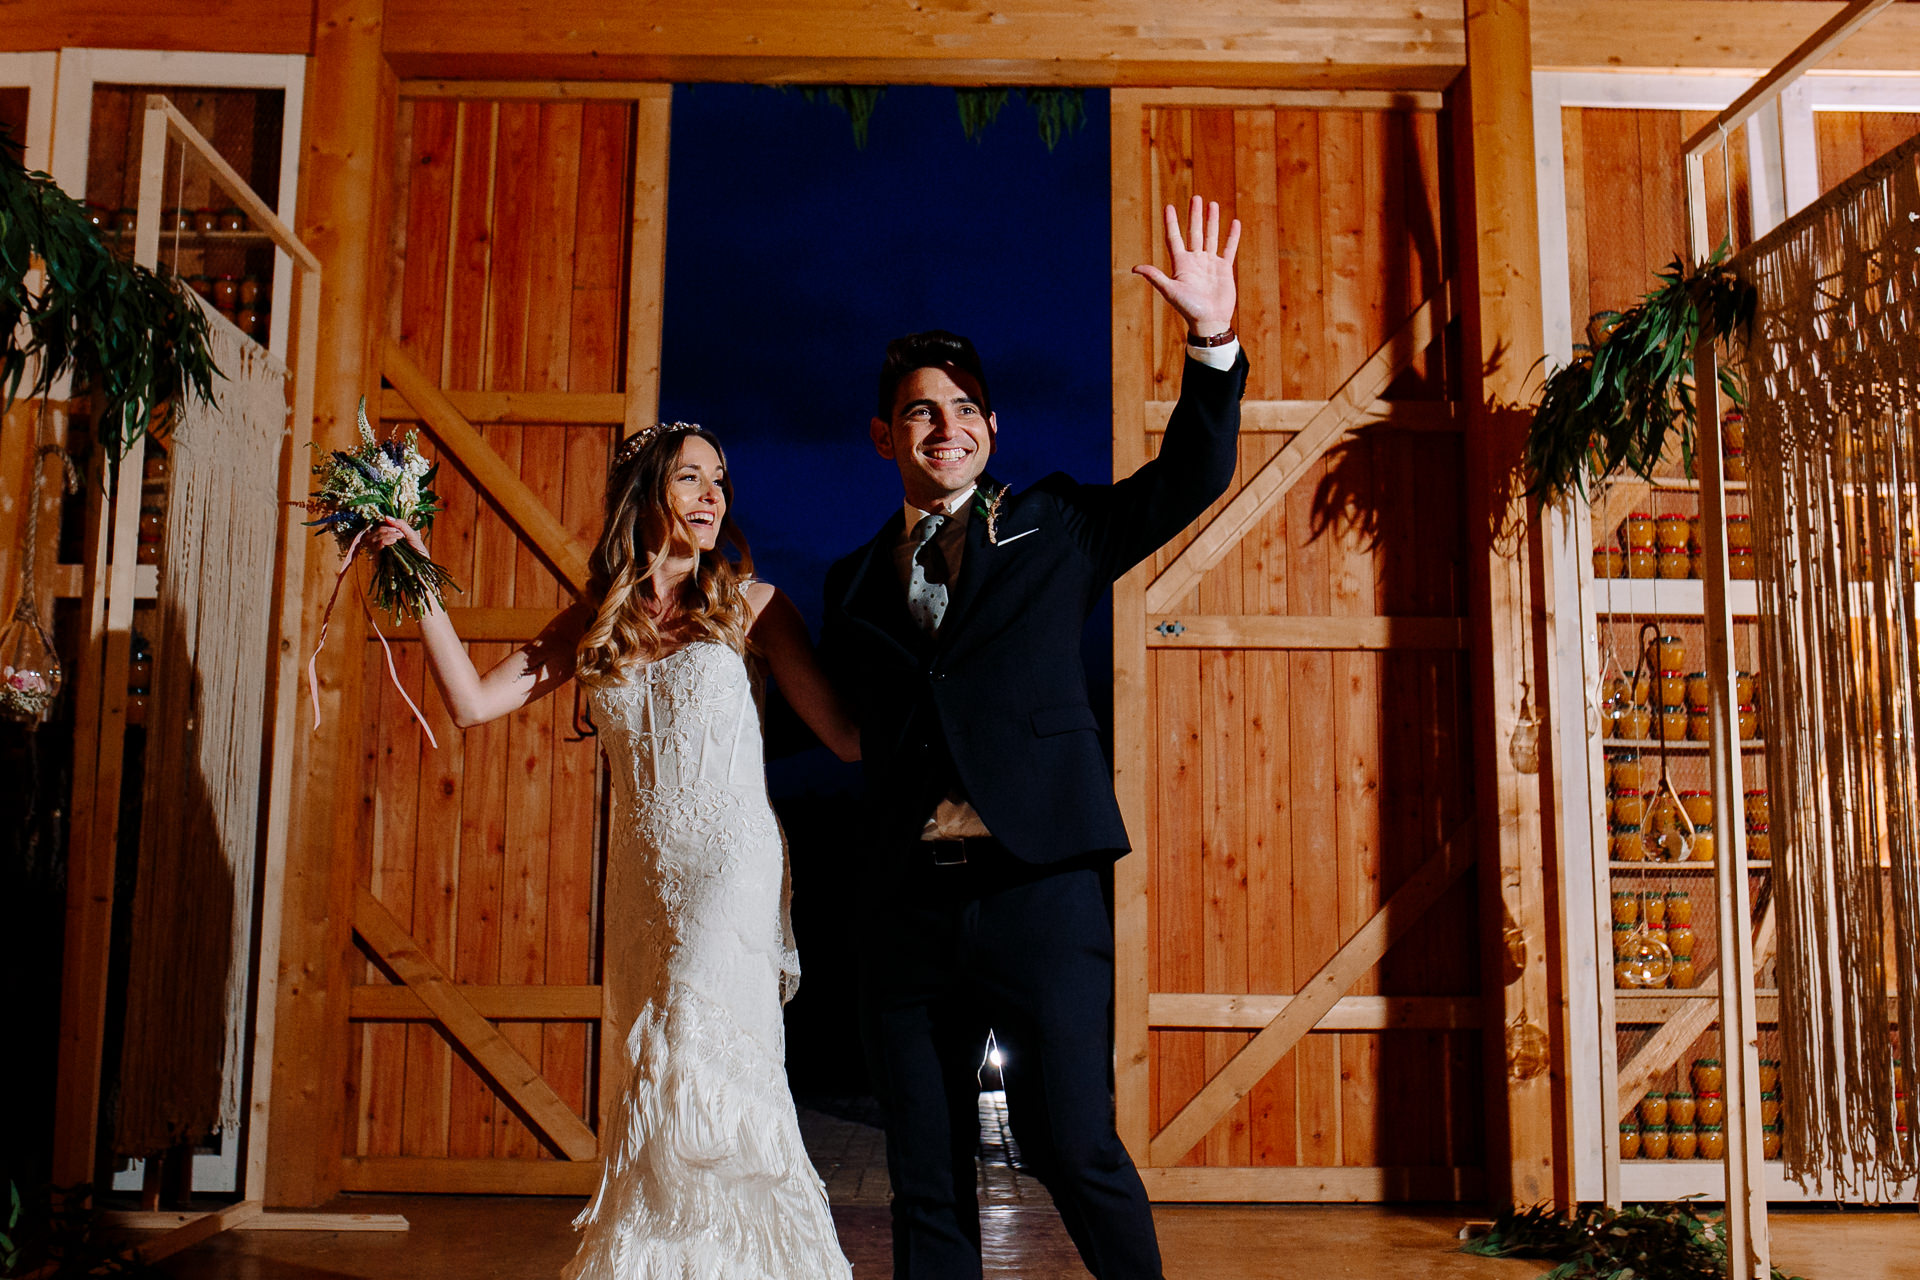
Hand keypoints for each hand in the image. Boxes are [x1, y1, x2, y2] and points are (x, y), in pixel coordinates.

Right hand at [372, 514, 429, 557]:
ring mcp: (379, 553)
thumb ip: (401, 525)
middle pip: (372, 531)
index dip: (385, 524)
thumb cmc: (419, 553)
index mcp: (388, 538)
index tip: (397, 529)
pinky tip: (394, 542)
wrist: (422, 569)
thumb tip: (386, 516)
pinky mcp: (379, 560)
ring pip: (371, 538)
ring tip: (398, 539)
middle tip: (399, 534)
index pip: (377, 526)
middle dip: (385, 529)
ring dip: (385, 534)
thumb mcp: (412, 535)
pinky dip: (384, 540)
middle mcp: (381, 545)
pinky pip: (375, 546)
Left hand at [1133, 196, 1239, 339]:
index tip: (1169, 207)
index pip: (1175, 238)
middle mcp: (1195, 261)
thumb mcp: (1170, 291)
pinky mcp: (1224, 269)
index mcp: (1181, 264)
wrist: (1209, 321)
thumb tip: (1135, 268)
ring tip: (1212, 204)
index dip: (1172, 223)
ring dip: (1211, 221)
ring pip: (1211, 236)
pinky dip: (1231, 236)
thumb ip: (1155, 277)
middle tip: (1196, 197)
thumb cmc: (1189, 308)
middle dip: (1194, 215)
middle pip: (1194, 232)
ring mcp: (1210, 264)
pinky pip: (1228, 249)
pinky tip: (1234, 223)